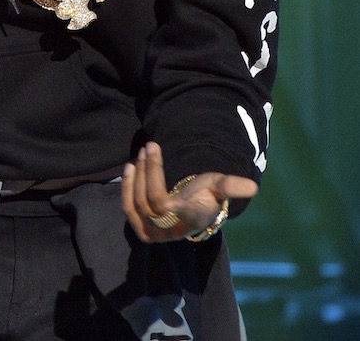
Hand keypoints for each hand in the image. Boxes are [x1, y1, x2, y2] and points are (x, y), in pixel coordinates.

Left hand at [122, 141, 258, 242]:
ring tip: (141, 153)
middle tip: (149, 145)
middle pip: (150, 200)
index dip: (159, 182)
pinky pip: (129, 210)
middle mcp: (171, 230)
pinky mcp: (142, 231)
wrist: (193, 213)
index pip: (167, 204)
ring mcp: (154, 233)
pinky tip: (130, 168)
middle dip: (148, 169)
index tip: (157, 153)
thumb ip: (231, 186)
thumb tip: (253, 187)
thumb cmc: (206, 196)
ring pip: (137, 204)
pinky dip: (127, 188)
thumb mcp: (218, 187)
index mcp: (190, 219)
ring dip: (137, 176)